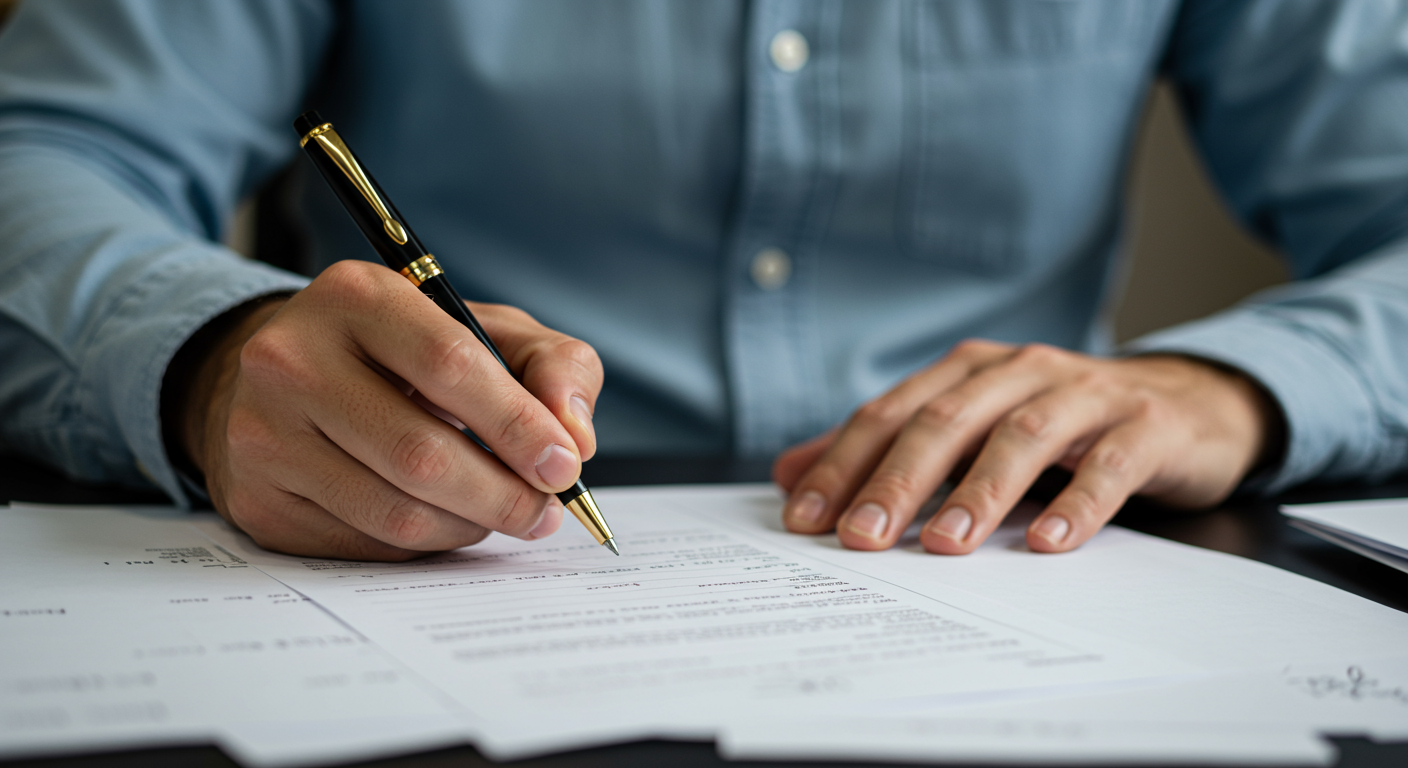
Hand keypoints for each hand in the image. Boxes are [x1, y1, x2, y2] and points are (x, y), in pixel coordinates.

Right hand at [164, 260, 601, 559]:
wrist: (289, 379)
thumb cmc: (408, 355)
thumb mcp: (489, 331)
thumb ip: (553, 365)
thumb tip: (574, 437)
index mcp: (356, 296)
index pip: (449, 364)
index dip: (517, 424)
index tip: (564, 465)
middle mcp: (292, 359)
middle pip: (421, 453)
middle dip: (503, 494)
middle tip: (545, 510)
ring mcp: (265, 434)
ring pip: (396, 512)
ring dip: (470, 525)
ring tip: (501, 512)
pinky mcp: (258, 500)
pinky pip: (366, 544)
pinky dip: (425, 541)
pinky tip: (442, 517)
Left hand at [773, 340, 1279, 553]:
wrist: (1185, 404)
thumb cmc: (1060, 424)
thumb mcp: (970, 430)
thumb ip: (884, 451)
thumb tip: (789, 475)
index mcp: (968, 371)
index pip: (892, 415)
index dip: (844, 463)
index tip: (805, 518)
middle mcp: (1020, 371)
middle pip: (948, 422)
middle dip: (898, 479)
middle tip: (862, 535)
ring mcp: (1085, 394)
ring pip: (1021, 436)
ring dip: (979, 491)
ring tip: (944, 544)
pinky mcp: (1145, 427)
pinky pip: (1108, 464)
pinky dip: (1076, 502)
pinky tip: (1047, 544)